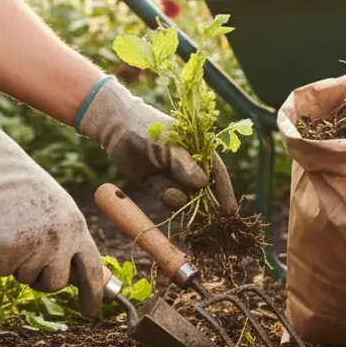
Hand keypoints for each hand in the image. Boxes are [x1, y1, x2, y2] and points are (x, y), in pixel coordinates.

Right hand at [0, 123, 105, 316]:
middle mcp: (60, 241)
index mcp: (78, 229)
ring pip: (25, 279)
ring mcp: (35, 247)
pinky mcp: (8, 252)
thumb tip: (79, 277)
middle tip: (30, 258)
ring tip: (13, 232)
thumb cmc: (28, 193)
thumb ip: (70, 241)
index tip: (92, 312)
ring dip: (16, 264)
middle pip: (55, 284)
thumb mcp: (61, 213)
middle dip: (42, 280)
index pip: (92, 270)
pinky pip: (2, 271)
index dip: (94, 294)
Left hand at [74, 76, 237, 214]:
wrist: (116, 126)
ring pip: (184, 196)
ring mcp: (172, 175)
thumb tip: (203, 184)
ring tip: (170, 193)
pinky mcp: (156, 183)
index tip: (230, 211)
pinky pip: (167, 197)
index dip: (224, 191)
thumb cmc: (148, 128)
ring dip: (183, 201)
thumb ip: (184, 164)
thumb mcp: (167, 144)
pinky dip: (168, 199)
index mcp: (199, 151)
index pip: (217, 173)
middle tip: (210, 219)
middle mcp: (188, 165)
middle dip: (206, 203)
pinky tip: (165, 193)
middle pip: (203, 189)